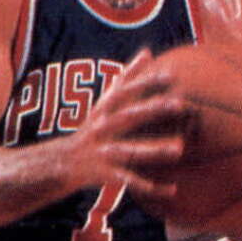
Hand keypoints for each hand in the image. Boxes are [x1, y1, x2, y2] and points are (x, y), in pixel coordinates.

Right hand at [66, 49, 187, 202]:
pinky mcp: (106, 174)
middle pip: (128, 116)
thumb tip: (147, 52)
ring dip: (154, 149)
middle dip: (152, 110)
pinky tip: (173, 189)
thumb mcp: (105, 102)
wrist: (62, 162)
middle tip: (179, 104)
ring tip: (180, 148)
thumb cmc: (92, 128)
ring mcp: (103, 152)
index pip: (125, 92)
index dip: (146, 82)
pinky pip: (131, 182)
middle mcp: (102, 128)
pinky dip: (151, 187)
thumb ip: (127, 78)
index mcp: (104, 110)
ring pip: (130, 150)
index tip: (171, 74)